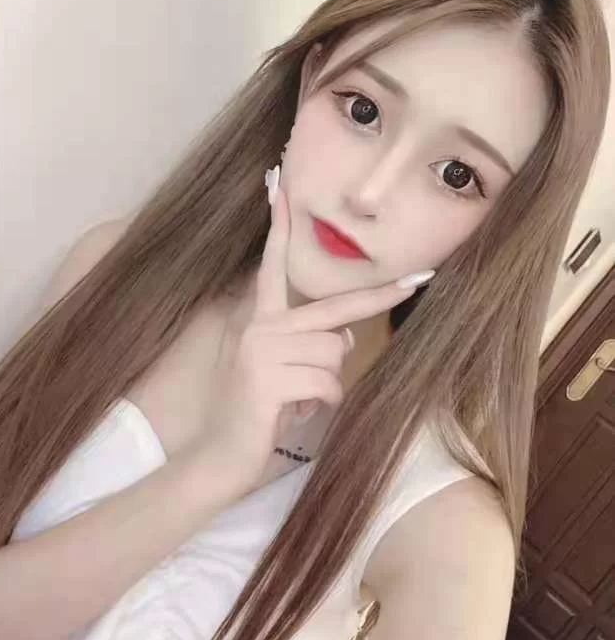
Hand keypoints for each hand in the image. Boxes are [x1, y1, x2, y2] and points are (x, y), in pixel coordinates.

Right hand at [196, 185, 427, 491]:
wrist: (221, 457)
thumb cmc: (257, 413)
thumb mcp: (282, 371)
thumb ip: (309, 344)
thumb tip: (345, 335)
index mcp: (260, 320)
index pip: (272, 265)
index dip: (278, 225)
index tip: (278, 183)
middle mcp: (259, 326)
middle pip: (332, 311)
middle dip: (378, 299)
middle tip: (419, 279)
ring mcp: (261, 350)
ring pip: (334, 352)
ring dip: (328, 383)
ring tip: (298, 399)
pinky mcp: (267, 378)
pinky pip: (327, 383)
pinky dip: (323, 403)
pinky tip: (294, 413)